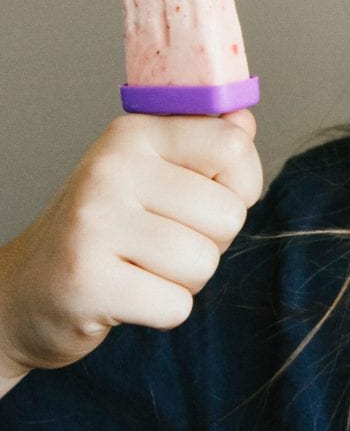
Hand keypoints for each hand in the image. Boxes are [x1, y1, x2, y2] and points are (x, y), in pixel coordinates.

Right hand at [0, 110, 262, 395]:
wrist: (25, 290)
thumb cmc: (108, 228)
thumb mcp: (153, 171)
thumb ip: (204, 143)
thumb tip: (243, 120)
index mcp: (135, 133)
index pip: (232, 145)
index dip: (242, 183)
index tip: (209, 196)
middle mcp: (112, 169)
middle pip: (228, 213)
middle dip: (211, 240)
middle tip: (163, 241)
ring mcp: (94, 223)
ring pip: (204, 261)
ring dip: (186, 279)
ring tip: (144, 267)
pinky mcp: (86, 282)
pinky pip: (176, 305)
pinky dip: (164, 311)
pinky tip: (129, 295)